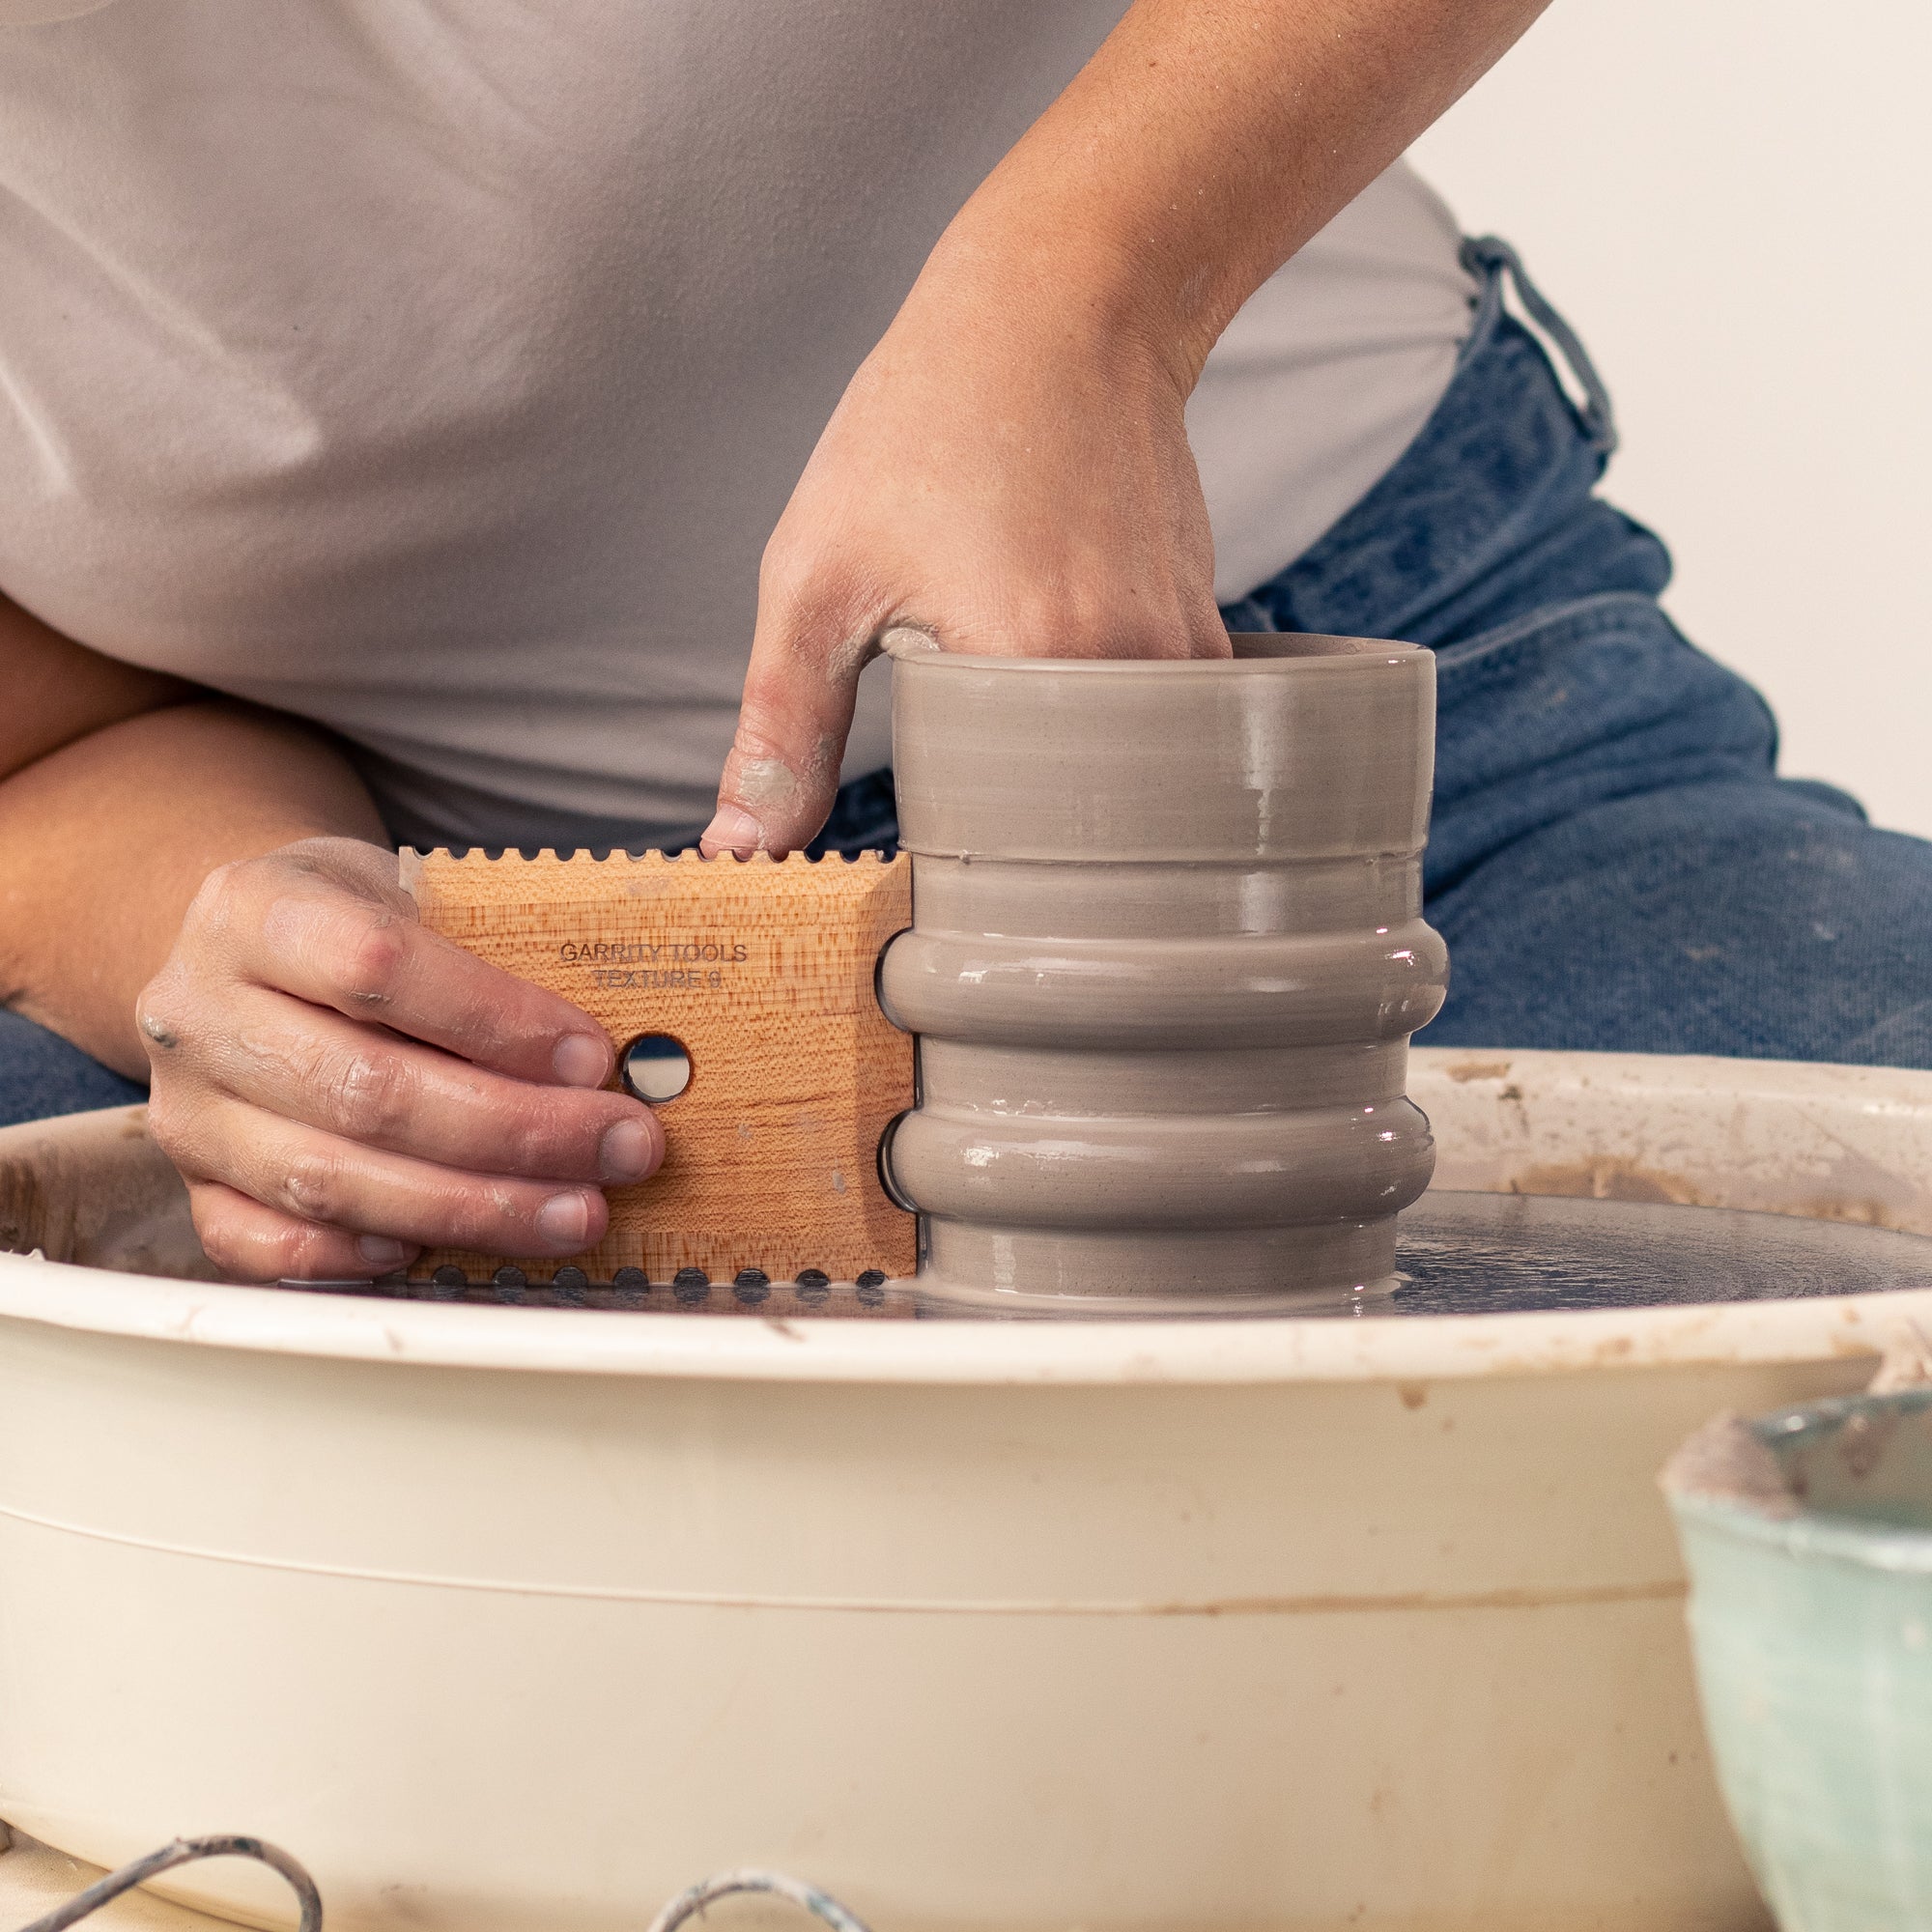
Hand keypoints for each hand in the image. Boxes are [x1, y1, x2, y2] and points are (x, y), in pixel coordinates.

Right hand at [138, 837, 662, 1281]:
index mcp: (253, 911)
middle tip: (622, 1145)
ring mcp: (186, 1109)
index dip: (494, 1019)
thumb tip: (611, 1050)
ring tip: (579, 1211)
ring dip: (475, 1208)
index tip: (591, 1056)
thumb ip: (487, 949)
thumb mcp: (409, 890)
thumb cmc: (352, 922)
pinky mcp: (192, 1185)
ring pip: (331, 1181)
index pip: (377, 967)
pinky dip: (366, 1255)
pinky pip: (268, 1245)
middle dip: (517, 1132)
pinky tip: (452, 1247)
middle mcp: (198, 1013)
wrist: (245, 951)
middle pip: (368, 1092)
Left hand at [700, 233, 1231, 858]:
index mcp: (1032, 663)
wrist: (1068, 306)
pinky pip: (1155, 731)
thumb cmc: (928, 420)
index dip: (945, 854)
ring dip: (1057, 777)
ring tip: (1008, 709)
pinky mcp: (1208, 636)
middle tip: (956, 761)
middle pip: (1069, 825)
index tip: (913, 833)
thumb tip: (739, 851)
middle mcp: (1131, 672)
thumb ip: (782, 726)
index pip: (999, 842)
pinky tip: (1056, 668)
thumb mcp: (819, 573)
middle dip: (1005, 823)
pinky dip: (1099, 731)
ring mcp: (1185, 656)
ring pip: (1118, 782)